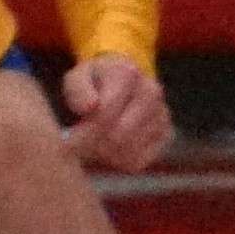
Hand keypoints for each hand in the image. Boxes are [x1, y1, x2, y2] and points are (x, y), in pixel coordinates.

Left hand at [58, 53, 170, 171]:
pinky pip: (140, 161)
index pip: (106, 113)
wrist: (121, 82)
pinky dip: (121, 162)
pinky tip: (110, 150)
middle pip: (119, 135)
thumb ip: (78, 89)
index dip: (84, 132)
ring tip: (94, 145)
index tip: (68, 142)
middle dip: (95, 145)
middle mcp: (151, 91)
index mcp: (128, 72)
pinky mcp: (166, 134)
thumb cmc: (95, 83)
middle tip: (80, 148)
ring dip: (106, 155)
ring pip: (130, 151)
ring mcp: (162, 113)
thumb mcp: (78, 78)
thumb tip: (89, 106)